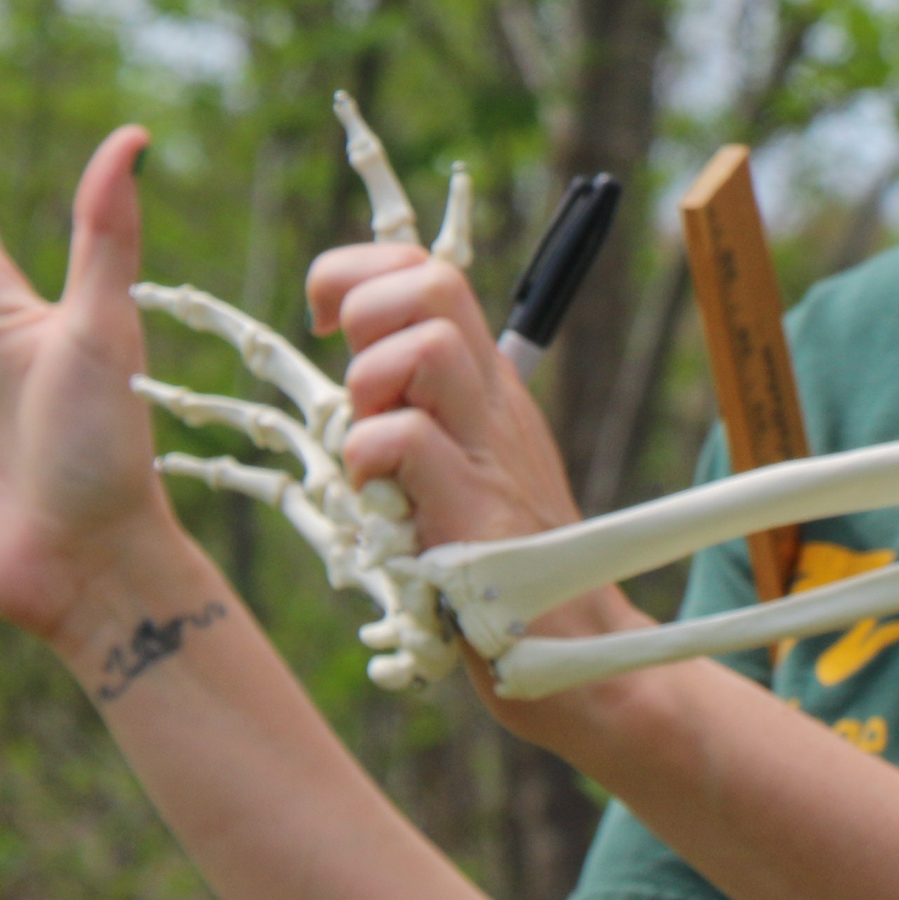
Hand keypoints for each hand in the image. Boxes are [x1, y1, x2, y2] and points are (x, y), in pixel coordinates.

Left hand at [301, 241, 584, 548]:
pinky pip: (406, 437)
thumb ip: (425, 409)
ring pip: (426, 345)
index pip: (426, 270)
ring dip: (372, 388)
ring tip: (377, 449)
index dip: (358, 275)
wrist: (570, 629)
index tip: (328, 324)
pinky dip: (371, 462)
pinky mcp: (475, 504)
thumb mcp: (466, 455)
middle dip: (368, 315)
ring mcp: (487, 445)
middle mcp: (490, 398)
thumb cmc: (501, 550)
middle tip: (363, 390)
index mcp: (484, 381)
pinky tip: (383, 502)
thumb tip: (362, 377)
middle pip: (432, 282)